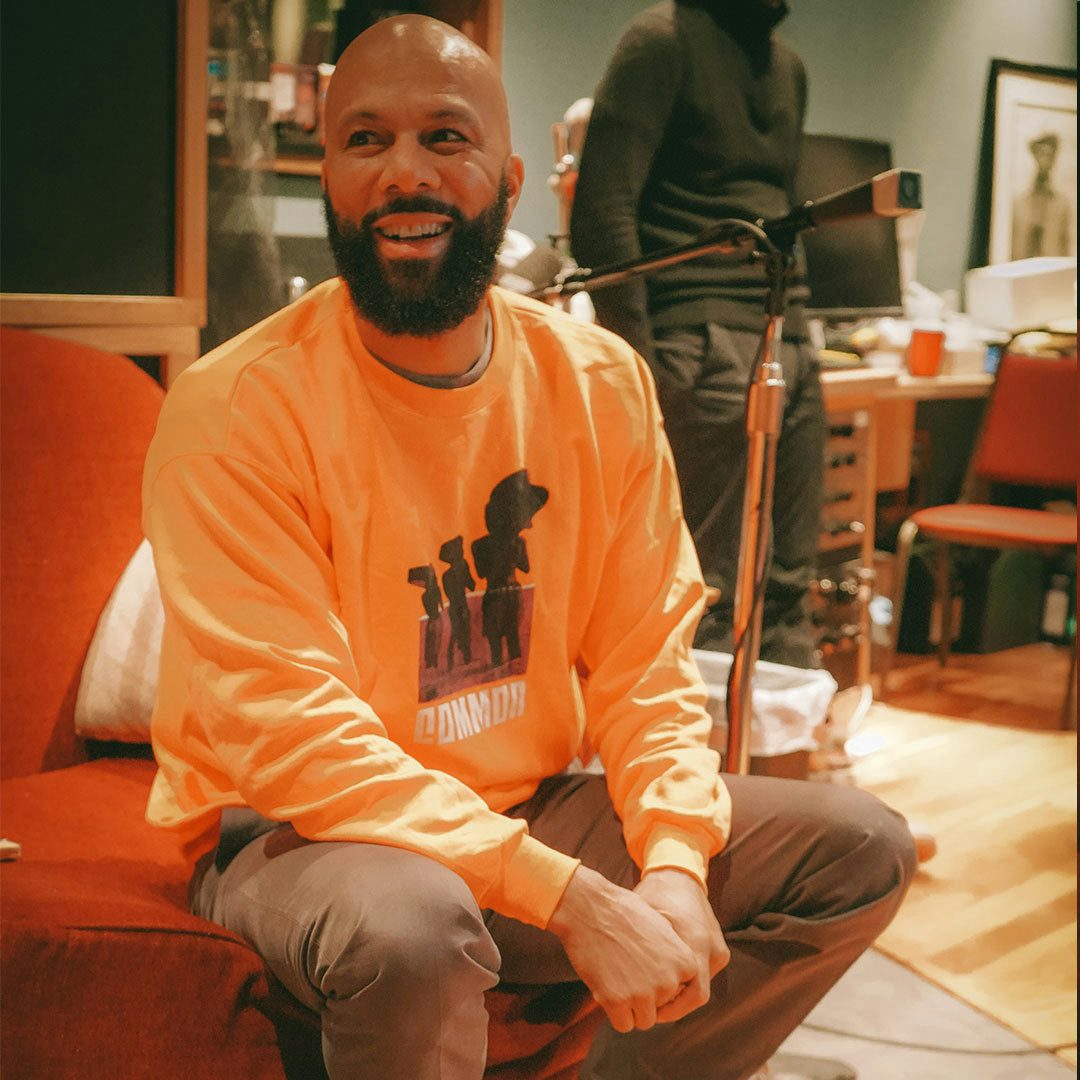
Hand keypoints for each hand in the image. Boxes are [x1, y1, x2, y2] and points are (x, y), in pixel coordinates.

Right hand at [547, 864, 699, 1032]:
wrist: (589, 907)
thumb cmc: (622, 912)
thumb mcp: (662, 927)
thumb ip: (674, 956)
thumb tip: (678, 980)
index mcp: (685, 962)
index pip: (679, 993)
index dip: (659, 983)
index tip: (644, 966)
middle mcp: (669, 981)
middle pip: (661, 1007)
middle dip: (644, 995)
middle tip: (625, 968)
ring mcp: (644, 993)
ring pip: (644, 1020)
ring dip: (630, 1007)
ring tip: (616, 978)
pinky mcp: (617, 1002)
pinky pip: (623, 1025)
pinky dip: (614, 1012)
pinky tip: (606, 987)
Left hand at [634, 868, 729, 1022]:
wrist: (678, 875)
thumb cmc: (654, 896)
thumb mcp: (641, 919)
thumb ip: (633, 952)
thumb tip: (609, 988)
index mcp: (696, 942)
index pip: (691, 995)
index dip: (669, 1009)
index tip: (646, 1010)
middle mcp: (713, 949)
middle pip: (695, 996)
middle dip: (672, 1005)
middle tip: (647, 1009)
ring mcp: (719, 949)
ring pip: (699, 986)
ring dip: (678, 994)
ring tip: (652, 994)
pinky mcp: (719, 948)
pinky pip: (702, 975)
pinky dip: (684, 982)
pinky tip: (663, 980)